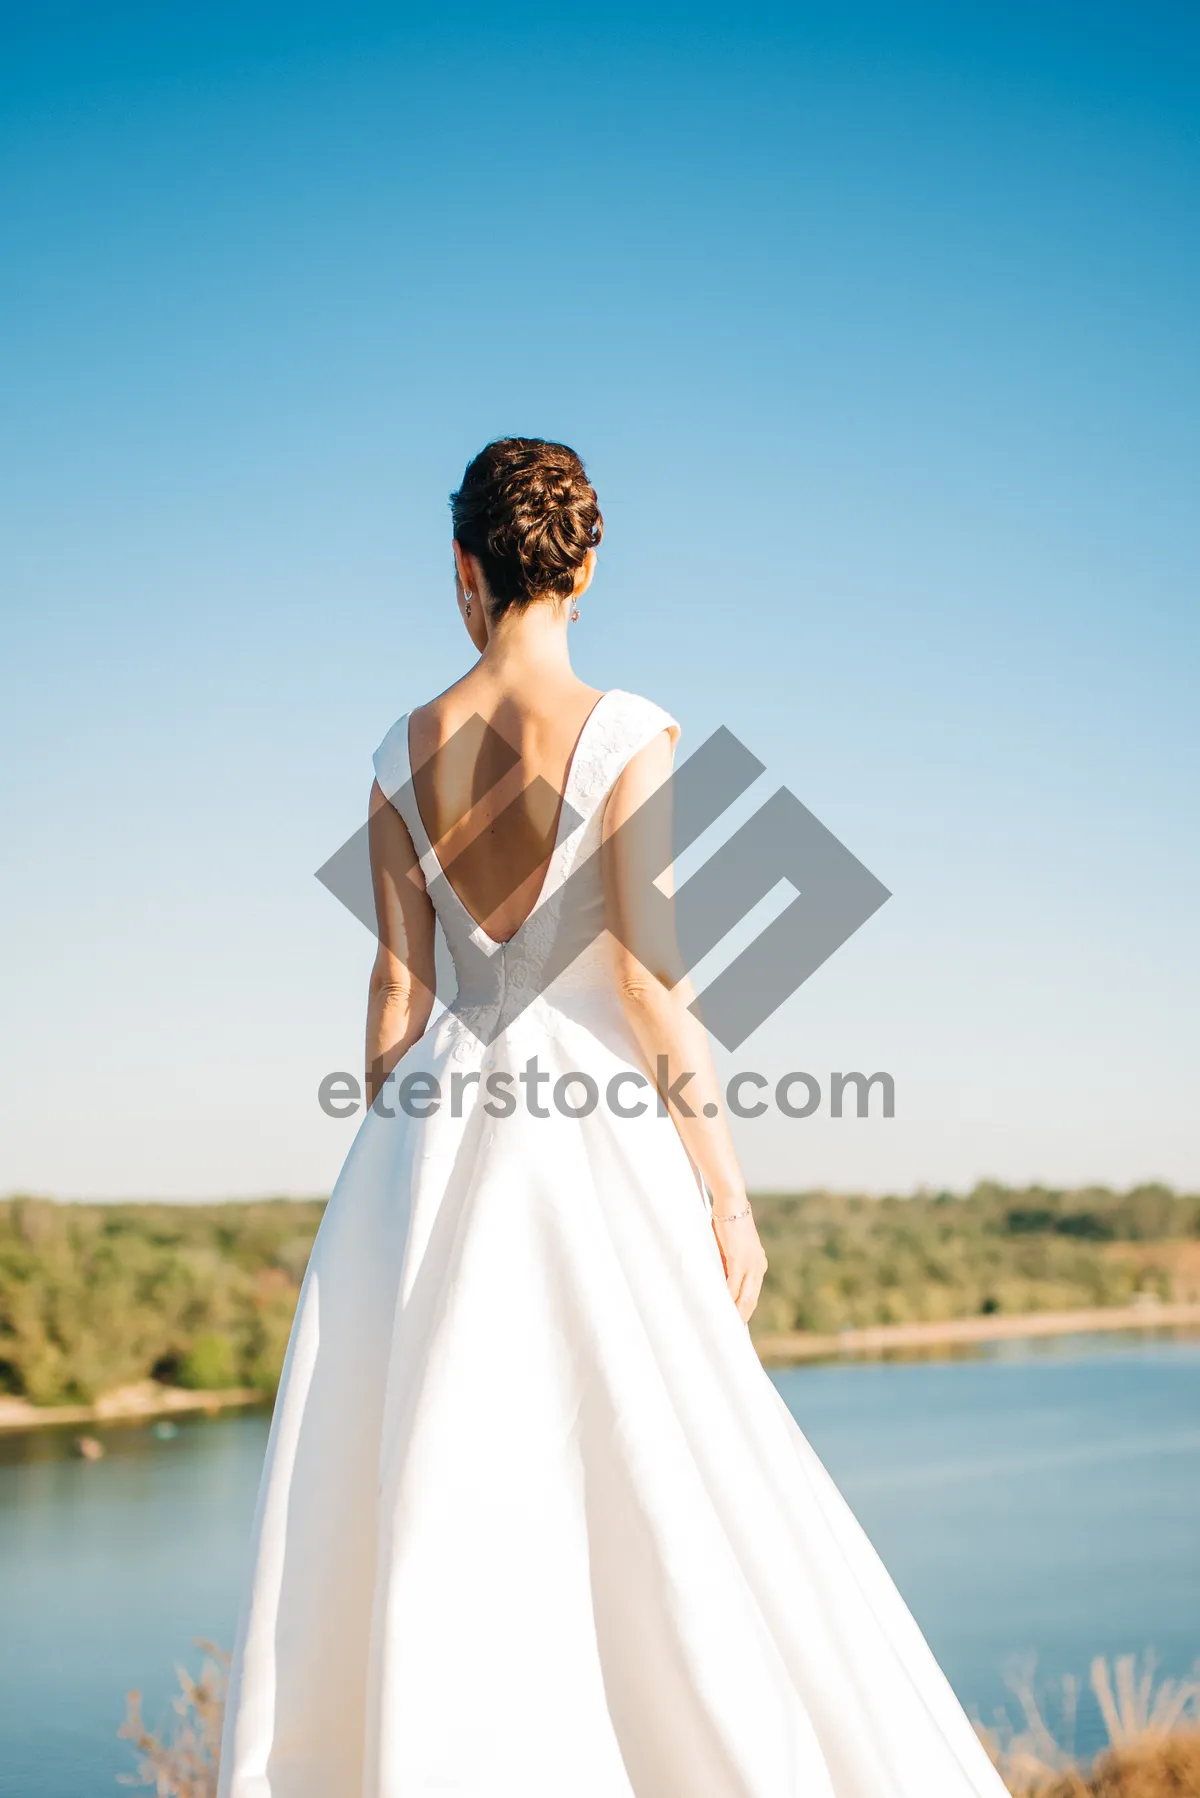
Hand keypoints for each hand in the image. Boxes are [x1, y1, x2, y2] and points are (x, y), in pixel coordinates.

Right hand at [711, 1205, 767, 1321]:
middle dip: (741, 1317)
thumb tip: (719, 1284)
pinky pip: (732, 1285)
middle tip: (731, 1334)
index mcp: (758, 1265)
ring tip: (725, 1327)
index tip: (737, 1325)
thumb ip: (729, 1266)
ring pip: (743, 1296)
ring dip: (734, 1312)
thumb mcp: (731, 1249)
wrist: (732, 1203)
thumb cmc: (727, 1224)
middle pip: (750, 1300)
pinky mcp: (738, 1259)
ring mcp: (750, 1264)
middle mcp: (758, 1267)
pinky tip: (719, 1308)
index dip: (745, 1310)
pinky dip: (726, 1298)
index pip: (753, 1294)